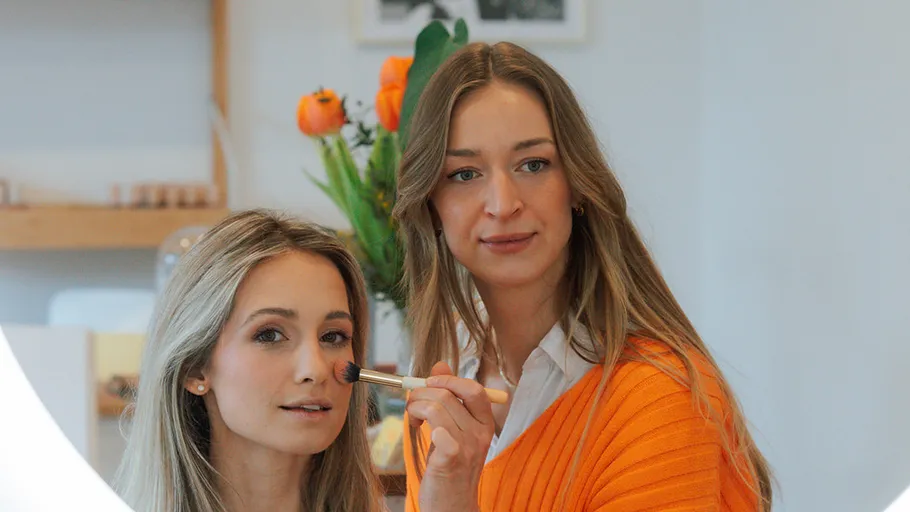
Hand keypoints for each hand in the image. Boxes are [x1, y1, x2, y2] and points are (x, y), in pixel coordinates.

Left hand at [407, 362, 494, 511]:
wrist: (452, 507)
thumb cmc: (450, 467)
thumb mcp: (453, 429)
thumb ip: (449, 397)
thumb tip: (439, 364)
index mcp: (485, 424)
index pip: (473, 389)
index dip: (448, 379)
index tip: (429, 383)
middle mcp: (480, 434)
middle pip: (448, 395)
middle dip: (422, 393)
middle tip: (412, 405)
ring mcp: (468, 447)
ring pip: (437, 407)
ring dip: (416, 407)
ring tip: (413, 420)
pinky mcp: (451, 460)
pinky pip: (438, 430)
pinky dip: (423, 424)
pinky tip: (419, 432)